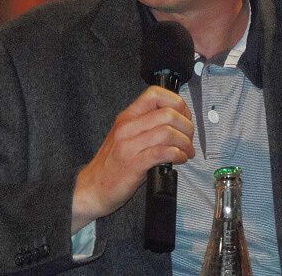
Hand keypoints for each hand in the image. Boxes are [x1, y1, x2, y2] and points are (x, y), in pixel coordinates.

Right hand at [71, 86, 193, 232]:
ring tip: (187, 151)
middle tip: (189, 138)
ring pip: (168, 132)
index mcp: (128, 116)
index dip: (177, 102)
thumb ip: (147, 124)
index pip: (155, 94)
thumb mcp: (127, 135)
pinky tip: (179, 159)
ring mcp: (129, 145)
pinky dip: (178, 154)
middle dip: (187, 126)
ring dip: (185, 142)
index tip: (185, 116)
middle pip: (168, 113)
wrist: (92, 187)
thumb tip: (178, 118)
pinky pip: (162, 152)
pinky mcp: (134, 165)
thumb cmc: (113, 162)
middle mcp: (127, 127)